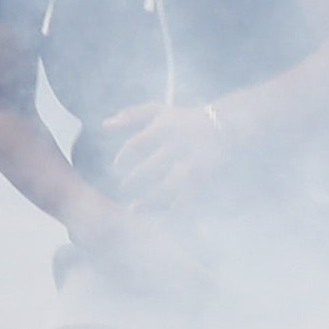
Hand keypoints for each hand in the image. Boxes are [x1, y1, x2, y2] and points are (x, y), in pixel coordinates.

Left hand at [94, 100, 227, 203]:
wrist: (224, 126)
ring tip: (134, 209)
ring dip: (150, 200)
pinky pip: (188, 199)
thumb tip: (104, 125)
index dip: (124, 157)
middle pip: (152, 167)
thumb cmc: (183, 119)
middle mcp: (179, 145)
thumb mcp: (157, 111)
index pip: (138, 144)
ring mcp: (192, 163)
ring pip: (169, 186)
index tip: (117, 165)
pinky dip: (174, 210)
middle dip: (135, 180)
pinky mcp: (203, 178)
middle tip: (124, 187)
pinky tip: (160, 218)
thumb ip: (131, 116)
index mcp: (165, 128)